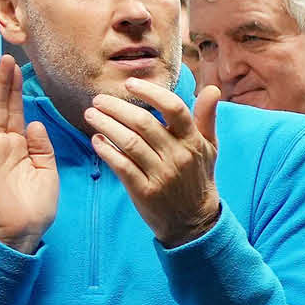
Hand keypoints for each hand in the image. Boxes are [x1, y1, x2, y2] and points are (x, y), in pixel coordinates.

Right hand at [0, 55, 56, 252]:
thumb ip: (41, 147)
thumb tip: (34, 123)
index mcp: (20, 146)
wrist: (25, 230)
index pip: (16, 111)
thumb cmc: (37, 206)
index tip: (16, 69)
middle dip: (0, 82)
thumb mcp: (47, 172)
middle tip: (3, 58)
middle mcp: (1, 144)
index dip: (15, 90)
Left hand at [83, 78, 221, 246]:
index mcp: (193, 142)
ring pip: (128, 143)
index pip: (174, 108)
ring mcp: (161, 175)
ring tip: (91, 115)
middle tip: (98, 100)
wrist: (194, 220)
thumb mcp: (209, 147)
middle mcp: (178, 157)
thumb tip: (212, 88)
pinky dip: (106, 151)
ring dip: (105, 125)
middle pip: (143, 124)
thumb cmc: (198, 177)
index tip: (130, 84)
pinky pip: (121, 166)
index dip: (151, 93)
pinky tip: (97, 141)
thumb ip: (206, 117)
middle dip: (116, 108)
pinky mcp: (145, 192)